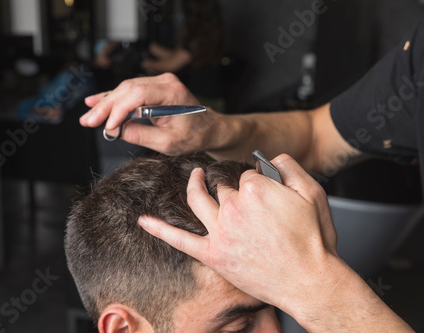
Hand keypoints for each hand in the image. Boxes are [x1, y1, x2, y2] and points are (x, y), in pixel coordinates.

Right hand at [80, 73, 222, 154]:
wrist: (208, 128)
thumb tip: (114, 130)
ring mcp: (159, 83)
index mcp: (171, 92)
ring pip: (124, 90)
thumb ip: (140, 135)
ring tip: (88, 116)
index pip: (137, 95)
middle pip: (127, 90)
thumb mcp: (167, 142)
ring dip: (105, 103)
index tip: (107, 126)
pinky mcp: (153, 88)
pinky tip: (95, 102)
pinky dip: (113, 99)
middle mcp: (164, 82)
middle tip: (87, 121)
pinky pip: (129, 92)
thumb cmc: (194, 135)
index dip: (118, 110)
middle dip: (105, 106)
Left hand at [138, 154, 412, 331]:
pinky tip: (144, 220)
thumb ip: (290, 167)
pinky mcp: (212, 254)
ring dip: (194, 185)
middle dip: (232, 188)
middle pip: (222, 187)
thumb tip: (273, 158)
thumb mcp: (313, 194)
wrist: (310, 282)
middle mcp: (232, 206)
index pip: (246, 174)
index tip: (263, 189)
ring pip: (198, 199)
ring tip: (196, 177)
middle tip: (245, 201)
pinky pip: (178, 239)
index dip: (256, 181)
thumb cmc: (314, 241)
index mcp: (255, 189)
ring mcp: (219, 231)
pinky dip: (158, 229)